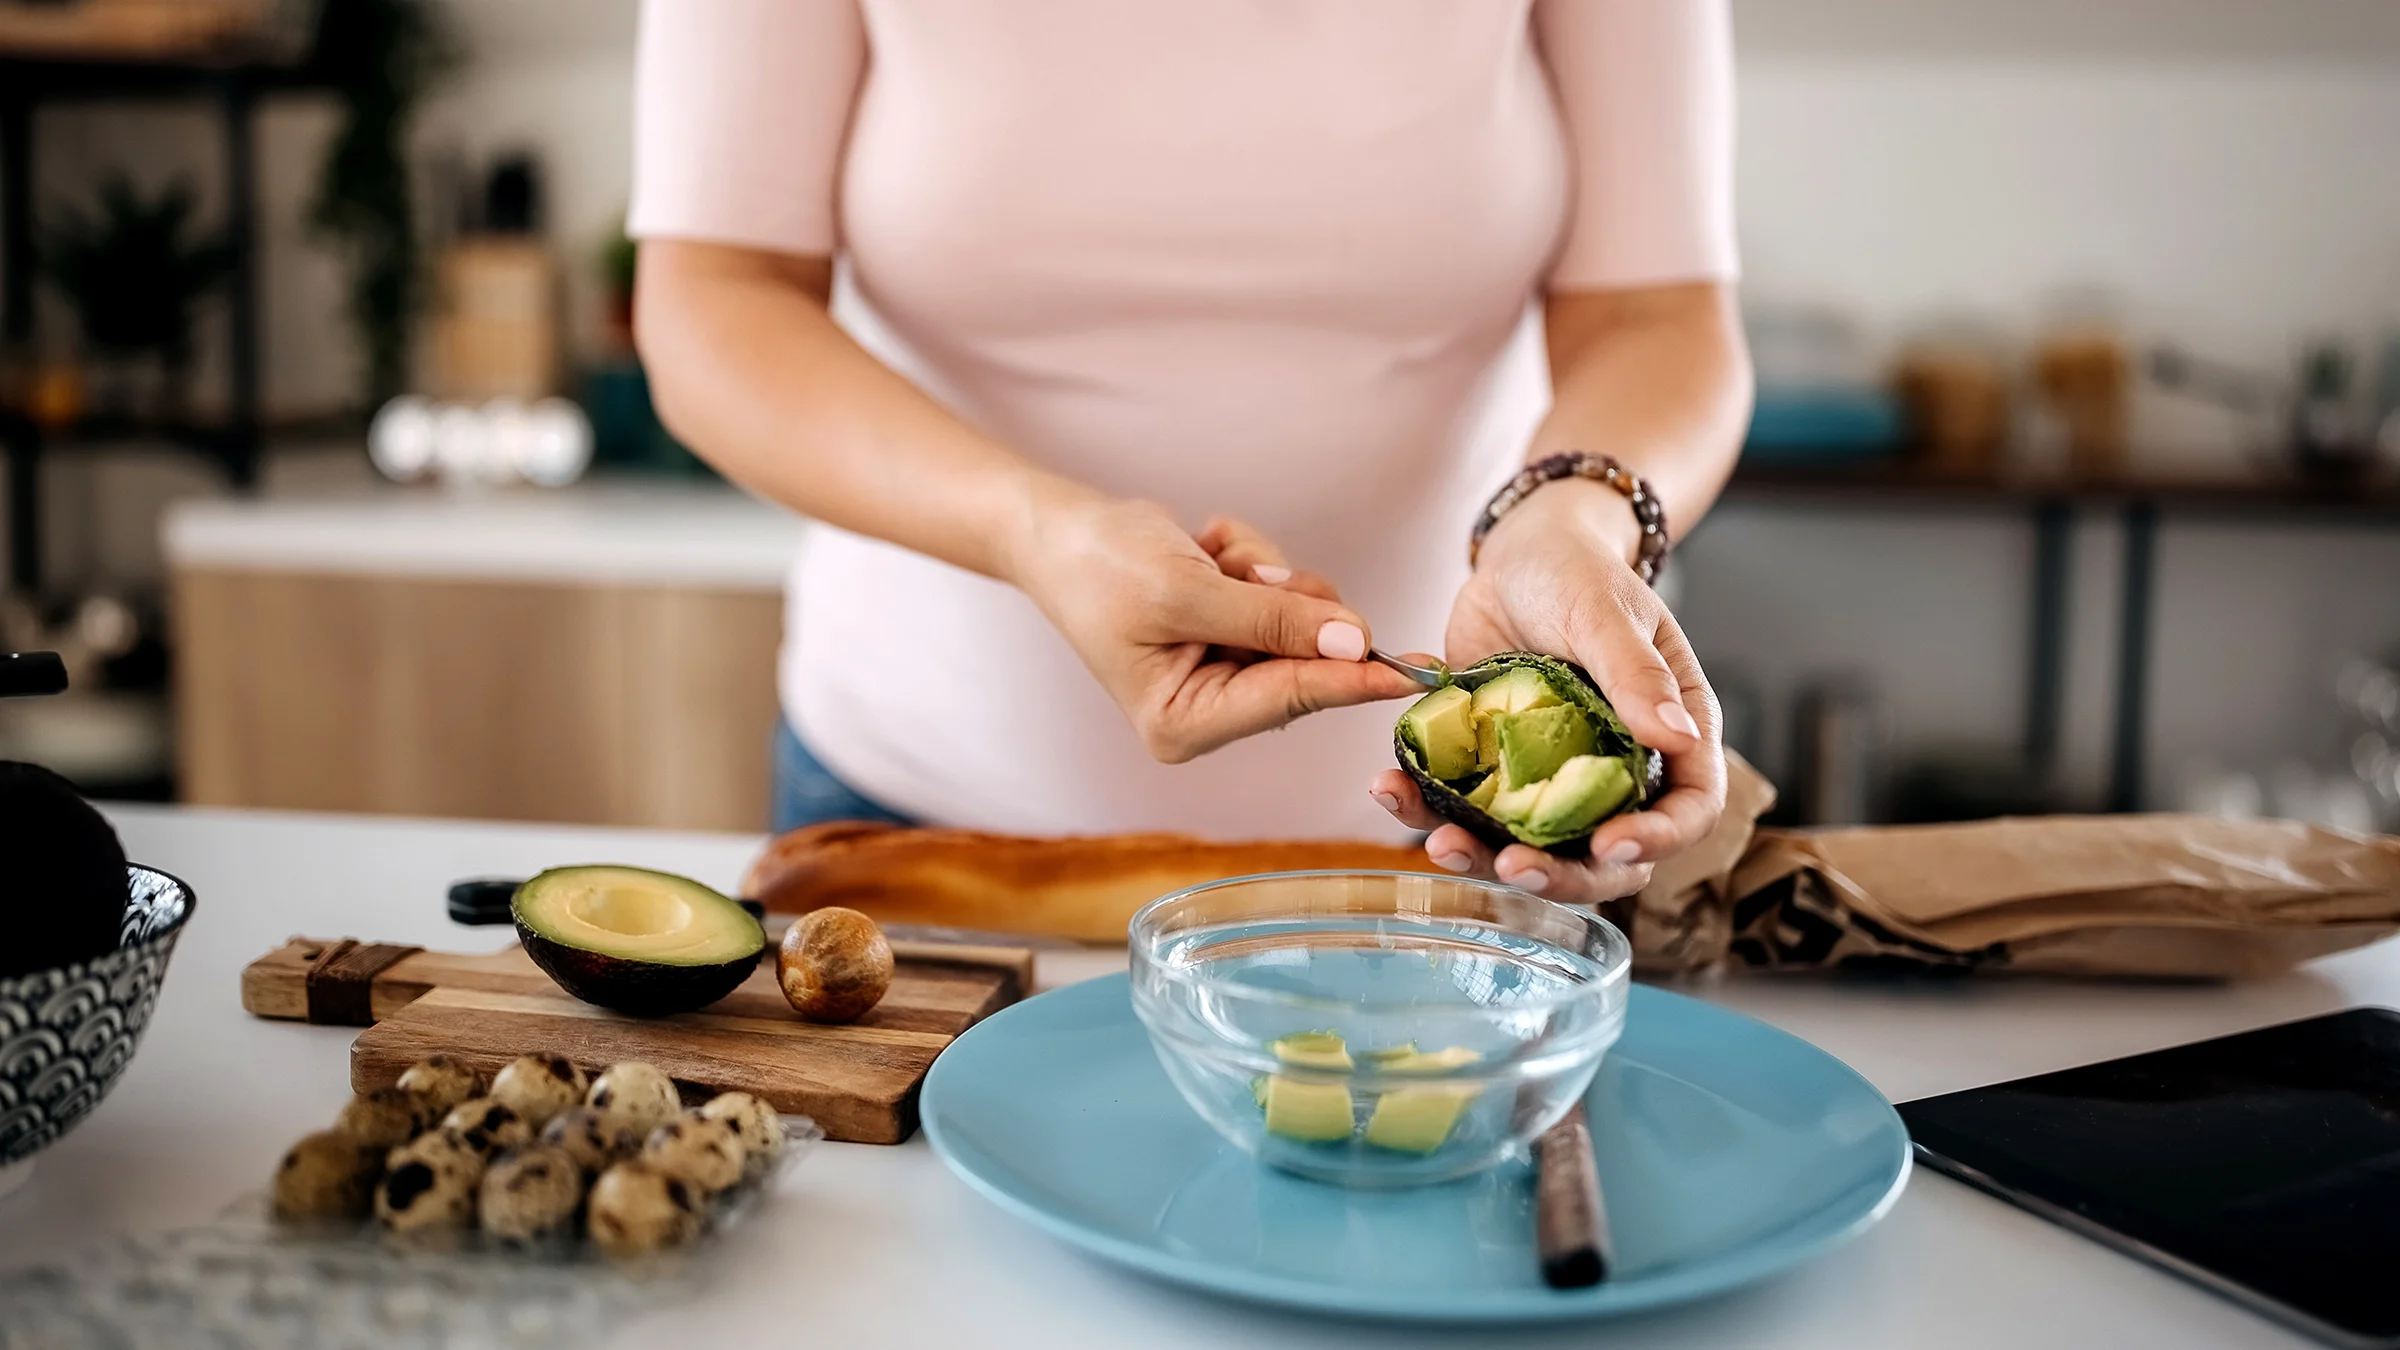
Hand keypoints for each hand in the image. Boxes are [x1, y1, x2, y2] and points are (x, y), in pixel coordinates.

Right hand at [1010, 489, 1419, 762]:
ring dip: (1266, 575)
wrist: (1058, 529)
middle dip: (1286, 602)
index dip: (1357, 679)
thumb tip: (1354, 644)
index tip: (1421, 673)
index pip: (1291, 698)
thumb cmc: (1100, 566)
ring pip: (1301, 622)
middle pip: (1303, 661)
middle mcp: (1208, 712)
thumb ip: (1273, 620)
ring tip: (1209, 556)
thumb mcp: (1185, 591)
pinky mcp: (1234, 639)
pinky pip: (1283, 597)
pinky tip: (1205, 553)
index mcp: (1184, 723)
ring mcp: (1223, 675)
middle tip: (1245, 570)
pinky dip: (1251, 563)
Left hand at [1370, 479, 1724, 902]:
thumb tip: (1677, 737)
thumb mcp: (1606, 612)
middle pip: (1605, 855)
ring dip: (1483, 856)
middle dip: (1561, 873)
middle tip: (1514, 865)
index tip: (1610, 842)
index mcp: (1668, 736)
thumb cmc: (1578, 572)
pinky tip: (1390, 789)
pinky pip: (1463, 807)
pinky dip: (1425, 808)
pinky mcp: (1492, 769)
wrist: (1518, 556)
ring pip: (1528, 844)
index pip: (1688, 810)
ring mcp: (1550, 778)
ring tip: (1439, 842)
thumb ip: (1636, 675)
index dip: (1656, 838)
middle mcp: (1613, 770)